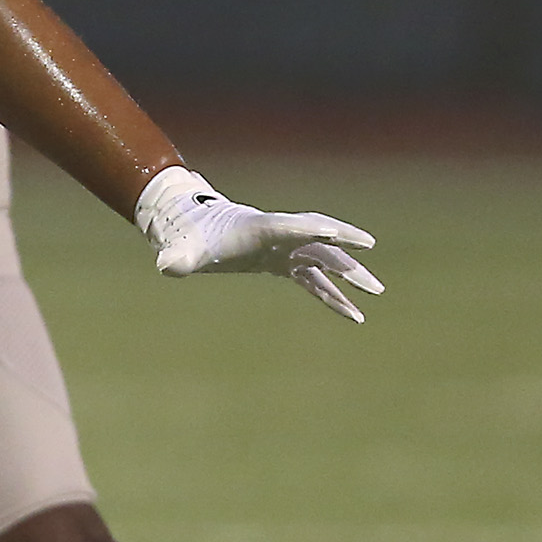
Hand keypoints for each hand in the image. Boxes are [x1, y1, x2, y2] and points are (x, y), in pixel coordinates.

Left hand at [134, 166, 384, 322]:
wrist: (196, 229)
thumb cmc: (191, 239)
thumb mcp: (183, 249)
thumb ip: (177, 257)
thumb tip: (166, 267)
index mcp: (259, 228)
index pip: (290, 227)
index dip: (311, 229)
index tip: (333, 232)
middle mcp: (281, 236)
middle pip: (319, 243)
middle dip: (344, 254)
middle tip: (370, 271)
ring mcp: (286, 249)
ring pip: (326, 261)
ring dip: (349, 275)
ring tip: (375, 292)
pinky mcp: (286, 264)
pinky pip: (316, 281)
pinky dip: (333, 296)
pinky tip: (352, 314)